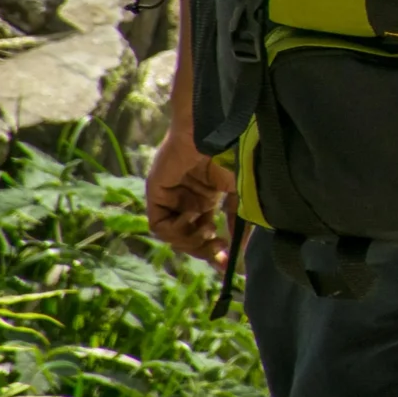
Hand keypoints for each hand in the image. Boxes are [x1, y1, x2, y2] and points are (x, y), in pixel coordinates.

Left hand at [146, 124, 235, 265]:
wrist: (214, 131)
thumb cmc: (232, 154)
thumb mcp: (241, 193)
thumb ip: (238, 220)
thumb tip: (238, 249)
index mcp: (206, 198)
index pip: (205, 232)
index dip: (215, 250)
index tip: (226, 265)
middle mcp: (186, 199)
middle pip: (188, 238)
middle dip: (204, 249)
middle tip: (219, 254)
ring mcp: (170, 196)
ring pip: (173, 235)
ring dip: (191, 239)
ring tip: (209, 230)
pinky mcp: (156, 193)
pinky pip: (159, 224)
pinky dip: (177, 228)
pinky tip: (194, 216)